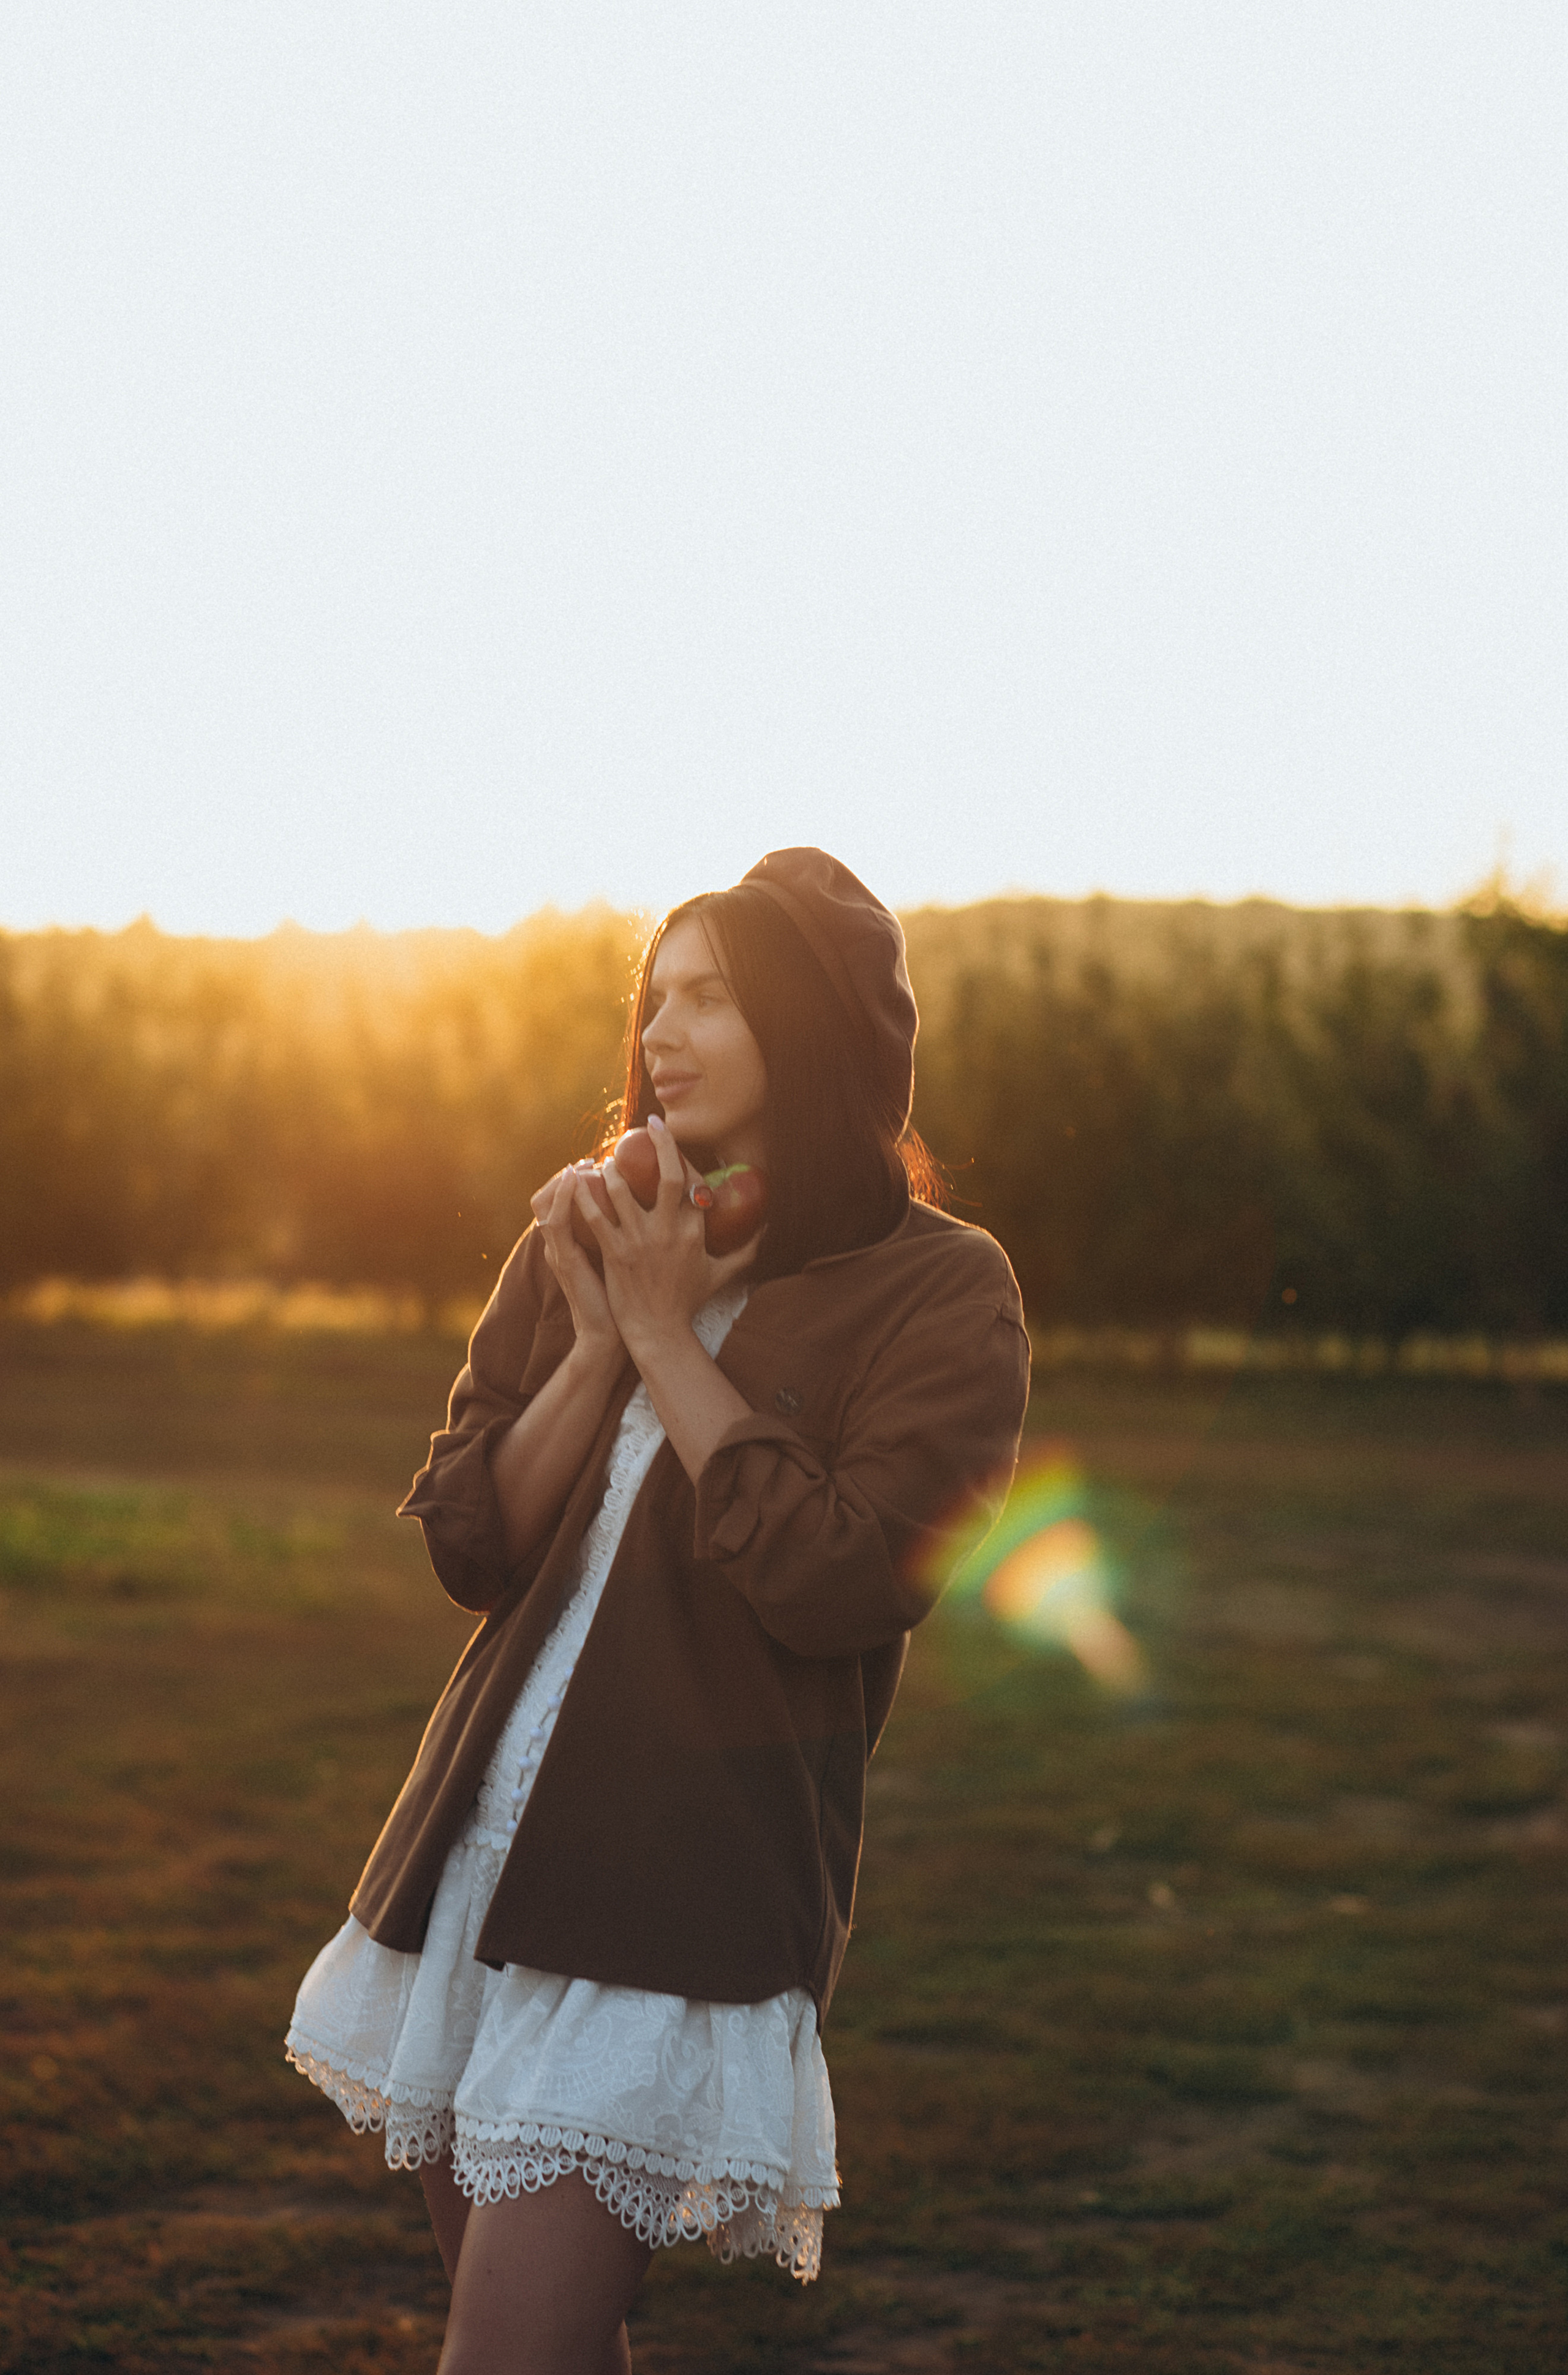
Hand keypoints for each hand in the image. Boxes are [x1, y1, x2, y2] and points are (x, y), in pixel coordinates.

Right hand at [529, 1165, 622, 1358]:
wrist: (611, 1337)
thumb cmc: (623, 1303)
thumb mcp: (618, 1265)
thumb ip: (624, 1239)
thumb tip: (653, 1214)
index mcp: (572, 1243)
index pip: (565, 1201)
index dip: (575, 1178)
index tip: (599, 1163)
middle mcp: (561, 1244)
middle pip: (549, 1196)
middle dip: (568, 1173)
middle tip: (594, 1158)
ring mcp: (559, 1251)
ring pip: (545, 1202)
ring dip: (564, 1178)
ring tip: (584, 1162)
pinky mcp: (565, 1260)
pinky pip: (555, 1222)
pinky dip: (561, 1197)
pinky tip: (576, 1177)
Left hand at [574, 1114, 759, 1366]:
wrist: (658, 1332)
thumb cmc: (688, 1302)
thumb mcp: (722, 1274)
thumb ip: (745, 1251)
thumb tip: (765, 1230)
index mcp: (694, 1231)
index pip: (691, 1183)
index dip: (679, 1155)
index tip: (668, 1137)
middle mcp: (668, 1230)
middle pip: (664, 1176)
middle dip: (655, 1144)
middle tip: (644, 1127)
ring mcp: (639, 1240)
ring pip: (621, 1190)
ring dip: (612, 1169)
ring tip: (606, 1160)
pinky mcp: (614, 1252)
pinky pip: (596, 1216)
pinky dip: (584, 1196)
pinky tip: (576, 1182)